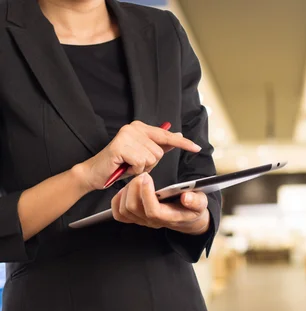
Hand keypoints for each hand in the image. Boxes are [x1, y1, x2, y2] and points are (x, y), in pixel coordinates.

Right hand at [73, 121, 200, 191]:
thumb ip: (159, 146)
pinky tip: (124, 167)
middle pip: (160, 152)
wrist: (95, 173)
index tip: (196, 148)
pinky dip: (134, 170)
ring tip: (129, 166)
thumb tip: (178, 137)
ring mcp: (126, 136)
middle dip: (150, 163)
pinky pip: (141, 163)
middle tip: (134, 164)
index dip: (183, 143)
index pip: (167, 135)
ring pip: (152, 158)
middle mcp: (134, 128)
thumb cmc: (120, 165)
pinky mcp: (120, 146)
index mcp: (140, 127)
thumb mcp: (143, 155)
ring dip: (142, 168)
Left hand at [111, 172, 209, 234]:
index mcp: (169, 217)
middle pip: (134, 209)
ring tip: (137, 180)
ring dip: (127, 191)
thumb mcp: (201, 203)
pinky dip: (118, 200)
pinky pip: (119, 214)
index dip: (147, 194)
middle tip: (142, 174)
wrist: (187, 218)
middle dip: (134, 188)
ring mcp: (143, 221)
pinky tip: (126, 189)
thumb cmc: (193, 208)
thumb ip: (196, 201)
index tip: (147, 177)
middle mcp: (153, 221)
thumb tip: (186, 197)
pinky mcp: (136, 218)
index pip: (153, 211)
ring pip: (124, 210)